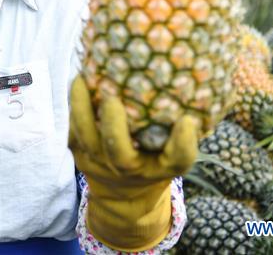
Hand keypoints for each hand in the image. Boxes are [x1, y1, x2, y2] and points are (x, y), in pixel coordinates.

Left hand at [68, 76, 196, 251]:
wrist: (123, 197)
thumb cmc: (155, 160)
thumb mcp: (172, 151)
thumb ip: (181, 127)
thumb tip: (197, 76)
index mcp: (161, 168)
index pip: (178, 160)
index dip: (184, 143)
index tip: (187, 121)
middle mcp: (130, 169)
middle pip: (121, 156)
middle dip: (114, 128)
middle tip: (113, 99)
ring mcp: (100, 163)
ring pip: (87, 140)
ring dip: (82, 109)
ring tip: (82, 80)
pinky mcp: (79, 153)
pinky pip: (75, 129)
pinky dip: (75, 105)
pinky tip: (79, 81)